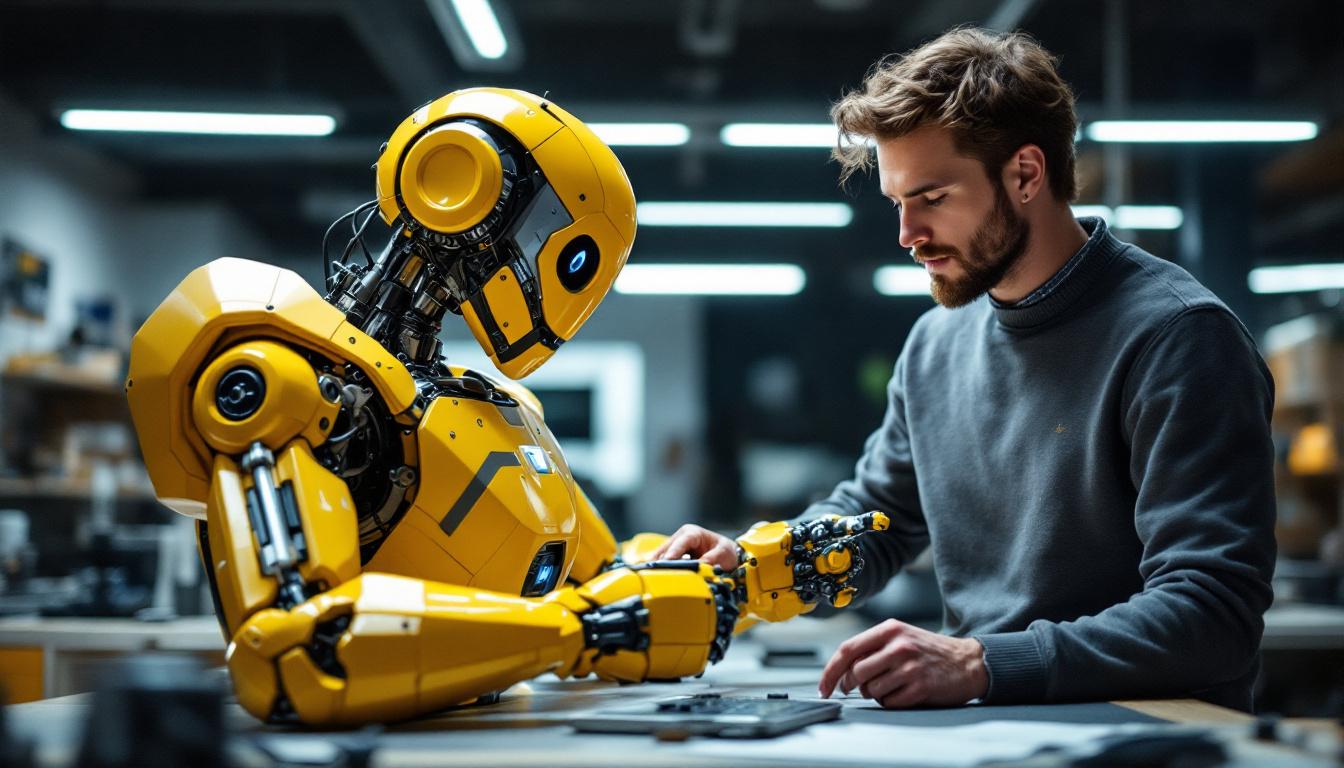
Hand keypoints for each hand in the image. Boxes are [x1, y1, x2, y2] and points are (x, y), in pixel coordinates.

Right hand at [646, 524, 738, 571]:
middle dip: (663, 562)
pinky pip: (664, 562)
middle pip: (667, 549)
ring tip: (661, 579)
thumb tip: (698, 567)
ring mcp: (676, 546)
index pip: (680, 542)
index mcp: (692, 532)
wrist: (729, 555)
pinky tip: (662, 578)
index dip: (673, 552)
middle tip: (661, 576)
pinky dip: (663, 570)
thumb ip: (711, 559)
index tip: (667, 561)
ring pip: (662, 556)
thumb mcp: (722, 554)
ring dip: (661, 567)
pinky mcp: (674, 556)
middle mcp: (681, 537)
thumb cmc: (726, 552)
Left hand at [818, 619, 987, 707]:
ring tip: (890, 685)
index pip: (847, 649)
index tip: (824, 687)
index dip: (830, 671)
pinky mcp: (920, 687)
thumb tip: (841, 669)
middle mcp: (899, 645)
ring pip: (870, 689)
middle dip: (851, 685)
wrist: (967, 662)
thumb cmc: (929, 650)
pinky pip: (889, 702)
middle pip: (855, 672)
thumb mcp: (900, 636)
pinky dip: (890, 701)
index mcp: (889, 629)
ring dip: (874, 693)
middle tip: (857, 688)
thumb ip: (872, 647)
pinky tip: (903, 692)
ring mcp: (910, 667)